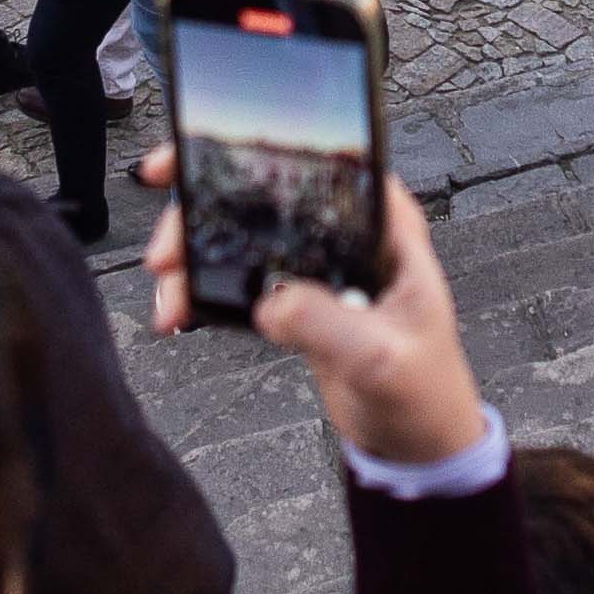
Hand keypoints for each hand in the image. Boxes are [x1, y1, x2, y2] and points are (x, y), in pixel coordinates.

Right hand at [141, 152, 482, 463]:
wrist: (415, 442)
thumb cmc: (425, 393)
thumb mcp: (382, 357)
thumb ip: (331, 326)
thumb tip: (273, 303)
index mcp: (386, 230)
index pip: (323, 165)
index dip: (263, 151)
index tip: (205, 156)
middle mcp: (349, 238)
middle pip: (266, 196)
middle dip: (204, 210)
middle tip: (168, 248)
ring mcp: (319, 269)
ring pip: (244, 237)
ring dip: (196, 255)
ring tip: (170, 289)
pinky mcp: (296, 301)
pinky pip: (240, 280)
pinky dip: (204, 290)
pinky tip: (182, 308)